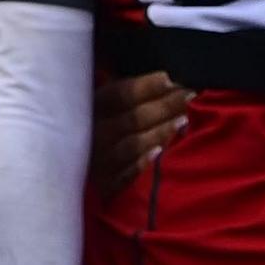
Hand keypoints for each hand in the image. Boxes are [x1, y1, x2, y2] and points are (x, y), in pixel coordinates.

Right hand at [91, 72, 190, 193]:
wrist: (72, 176)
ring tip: (185, 121)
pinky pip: (126, 175)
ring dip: (159, 132)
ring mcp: (99, 160)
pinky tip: (161, 154)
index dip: (146, 86)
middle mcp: (94, 133)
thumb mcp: (105, 108)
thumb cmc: (101, 131)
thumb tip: (166, 79)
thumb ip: (129, 95)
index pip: (121, 94)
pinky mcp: (105, 186)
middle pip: (133, 118)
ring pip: (132, 145)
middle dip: (164, 106)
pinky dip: (142, 164)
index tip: (170, 78)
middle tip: (191, 96)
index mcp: (92, 108)